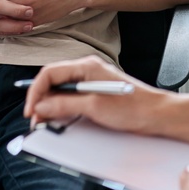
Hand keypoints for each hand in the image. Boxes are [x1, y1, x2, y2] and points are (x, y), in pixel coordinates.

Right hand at [22, 55, 169, 132]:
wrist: (157, 115)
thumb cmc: (133, 107)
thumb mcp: (94, 107)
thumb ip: (64, 104)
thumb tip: (42, 105)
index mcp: (87, 66)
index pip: (49, 73)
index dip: (36, 91)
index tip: (31, 110)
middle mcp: (88, 71)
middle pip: (54, 82)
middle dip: (42, 101)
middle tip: (37, 120)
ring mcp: (92, 82)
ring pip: (61, 91)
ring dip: (52, 107)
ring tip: (47, 122)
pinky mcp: (96, 94)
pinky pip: (72, 98)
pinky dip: (63, 109)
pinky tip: (62, 120)